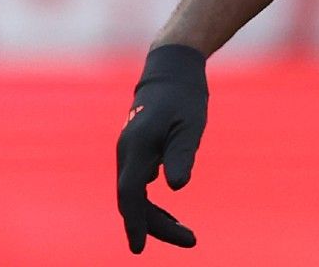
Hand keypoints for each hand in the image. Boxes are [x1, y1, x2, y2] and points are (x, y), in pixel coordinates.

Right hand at [116, 44, 207, 252]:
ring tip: (185, 234)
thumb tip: (177, 187)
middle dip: (155, 226)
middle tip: (190, 241)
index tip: (139, 249)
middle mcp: (127, 152)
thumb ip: (182, 154)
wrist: (171, 70)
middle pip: (132, 200)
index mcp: (137, 147)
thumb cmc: (185, 96)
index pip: (131, 194)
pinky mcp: (137, 152)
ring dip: (155, 218)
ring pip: (134, 195)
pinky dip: (152, 205)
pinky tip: (169, 216)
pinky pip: (138, 186)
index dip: (135, 222)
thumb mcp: (191, 124)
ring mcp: (130, 153)